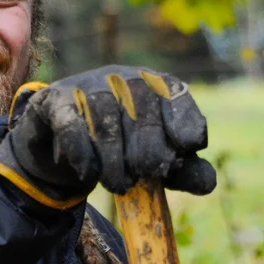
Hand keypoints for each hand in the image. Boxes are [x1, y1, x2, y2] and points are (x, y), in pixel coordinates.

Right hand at [0, 65, 215, 208]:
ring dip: (113, 164)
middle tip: (139, 180)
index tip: (176, 159)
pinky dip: (82, 154)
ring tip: (117, 186)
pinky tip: (87, 173)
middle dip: (145, 157)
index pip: (178, 97)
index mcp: (156, 85)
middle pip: (143, 114)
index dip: (182, 130)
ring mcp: (88, 85)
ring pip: (107, 124)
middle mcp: (124, 77)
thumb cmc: (119, 147)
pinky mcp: (56, 100)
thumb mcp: (155, 160)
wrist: (60, 142)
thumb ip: (183, 171)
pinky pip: (72, 126)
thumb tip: (208, 183)